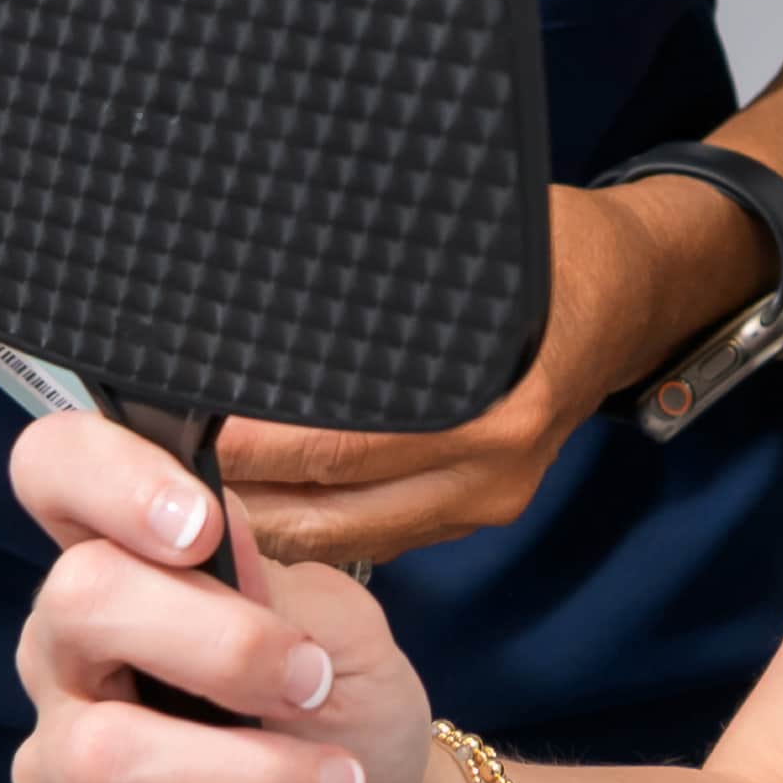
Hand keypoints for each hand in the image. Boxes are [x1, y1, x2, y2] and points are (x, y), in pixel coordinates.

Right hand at [9, 407, 487, 782]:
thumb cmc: (347, 719)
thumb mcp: (343, 636)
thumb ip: (280, 586)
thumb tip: (215, 537)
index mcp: (126, 568)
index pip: (55, 472)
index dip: (106, 475)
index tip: (199, 527)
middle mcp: (69, 661)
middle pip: (76, 601)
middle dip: (222, 645)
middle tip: (311, 686)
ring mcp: (58, 776)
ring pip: (103, 757)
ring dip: (254, 779)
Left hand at [211, 172, 762, 568]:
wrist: (632, 292)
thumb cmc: (547, 249)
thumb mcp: (461, 242)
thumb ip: (372, 280)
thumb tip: (255, 284)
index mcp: (490, 404)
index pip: (332, 446)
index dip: (242, 446)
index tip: (170, 424)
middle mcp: (487, 471)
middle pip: (324, 515)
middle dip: (231, 498)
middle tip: (150, 470)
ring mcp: (484, 504)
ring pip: (339, 540)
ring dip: (260, 520)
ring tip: (181, 489)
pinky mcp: (475, 515)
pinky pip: (371, 537)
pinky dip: (307, 521)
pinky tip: (250, 496)